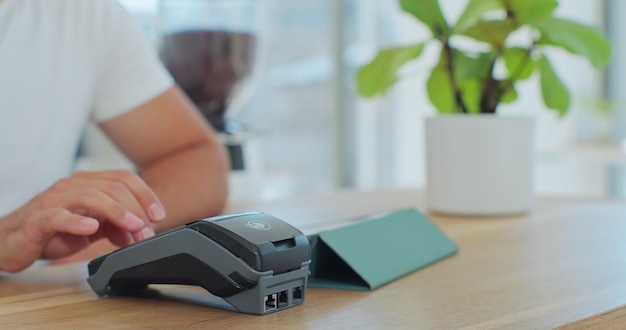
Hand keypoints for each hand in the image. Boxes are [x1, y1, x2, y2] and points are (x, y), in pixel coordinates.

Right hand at [0, 169, 165, 271]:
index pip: (123, 178)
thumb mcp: (91, 229)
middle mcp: (72, 186)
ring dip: (118, 213)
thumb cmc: (51, 231)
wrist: (10, 241)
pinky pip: (59, 216)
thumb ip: (115, 226)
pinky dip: (78, 221)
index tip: (159, 216)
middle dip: (137, 208)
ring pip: (92, 196)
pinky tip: (92, 228)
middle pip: (113, 186)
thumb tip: (138, 231)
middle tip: (148, 230)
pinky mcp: (39, 218)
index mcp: (87, 184)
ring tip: (133, 227)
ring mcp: (55, 200)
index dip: (146, 195)